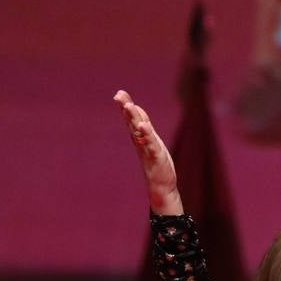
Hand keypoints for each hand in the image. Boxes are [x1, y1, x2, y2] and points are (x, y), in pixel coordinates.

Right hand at [114, 89, 183, 214]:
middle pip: (132, 123)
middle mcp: (140, 142)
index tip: (120, 93)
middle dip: (126, 108)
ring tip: (128, 106)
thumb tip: (138, 109)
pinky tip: (144, 126)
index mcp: (139, 138)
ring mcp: (147, 149)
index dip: (126, 106)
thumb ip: (144, 126)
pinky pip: (151, 144)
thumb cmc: (156, 163)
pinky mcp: (156, 157)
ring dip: (133, 118)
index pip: (132, 119)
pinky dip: (147, 134)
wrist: (161, 186)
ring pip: (139, 131)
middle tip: (118, 95)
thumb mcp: (151, 141)